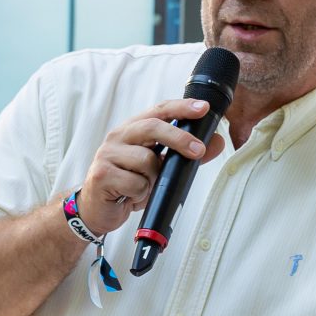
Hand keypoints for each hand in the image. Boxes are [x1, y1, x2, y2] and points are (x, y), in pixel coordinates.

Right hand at [74, 99, 223, 234]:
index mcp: (133, 129)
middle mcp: (119, 136)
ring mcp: (107, 154)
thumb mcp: (161, 167)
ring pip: (147, 160)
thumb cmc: (130, 184)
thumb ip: (187, 154)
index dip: (181, 107)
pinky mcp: (102, 175)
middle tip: (199, 151)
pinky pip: (136, 183)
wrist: (98, 208)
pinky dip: (142, 193)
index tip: (204, 109)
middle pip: (152, 127)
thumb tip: (217, 141)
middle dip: (179, 138)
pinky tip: (132, 195)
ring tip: (146, 186)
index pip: (159, 110)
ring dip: (155, 178)